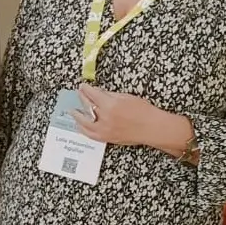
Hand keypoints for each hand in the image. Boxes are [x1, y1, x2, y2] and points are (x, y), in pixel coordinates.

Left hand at [74, 85, 193, 156]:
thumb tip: (98, 92)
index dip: (85, 89)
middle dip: (82, 98)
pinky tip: (79, 125)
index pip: (92, 94)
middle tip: (79, 94)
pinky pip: (90, 134)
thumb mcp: (127, 97)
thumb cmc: (144, 111)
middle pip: (87, 106)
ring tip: (73, 110)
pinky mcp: (106, 138)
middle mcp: (105, 118)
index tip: (82, 86)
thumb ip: (110, 95)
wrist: (152, 128)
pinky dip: (83, 129)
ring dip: (77, 115)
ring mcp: (104, 129)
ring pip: (84, 122)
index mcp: (110, 105)